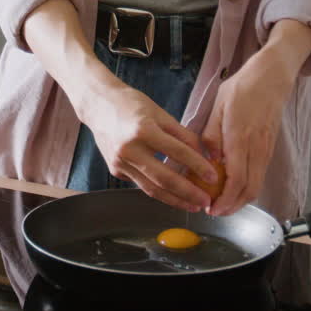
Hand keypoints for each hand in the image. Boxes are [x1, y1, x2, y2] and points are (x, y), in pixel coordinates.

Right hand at [83, 80, 219, 210]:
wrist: (97, 104)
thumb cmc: (130, 104)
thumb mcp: (159, 112)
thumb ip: (181, 134)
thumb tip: (202, 155)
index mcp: (143, 130)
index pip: (177, 152)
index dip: (198, 166)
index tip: (213, 177)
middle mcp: (129, 149)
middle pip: (164, 179)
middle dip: (188, 193)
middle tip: (205, 202)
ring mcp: (120, 162)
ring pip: (151, 189)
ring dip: (174, 200)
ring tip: (192, 206)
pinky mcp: (115, 170)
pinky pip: (141, 184)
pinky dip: (159, 190)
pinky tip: (173, 195)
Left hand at [201, 46, 293, 214]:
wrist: (271, 77)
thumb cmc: (243, 88)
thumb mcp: (218, 106)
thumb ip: (212, 134)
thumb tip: (209, 159)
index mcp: (240, 138)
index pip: (236, 180)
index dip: (225, 200)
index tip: (213, 209)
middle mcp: (256, 148)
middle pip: (249, 189)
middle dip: (233, 207)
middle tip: (216, 211)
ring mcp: (265, 149)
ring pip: (257, 184)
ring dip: (241, 199)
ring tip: (223, 202)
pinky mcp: (269, 148)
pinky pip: (260, 174)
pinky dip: (248, 187)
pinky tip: (235, 186)